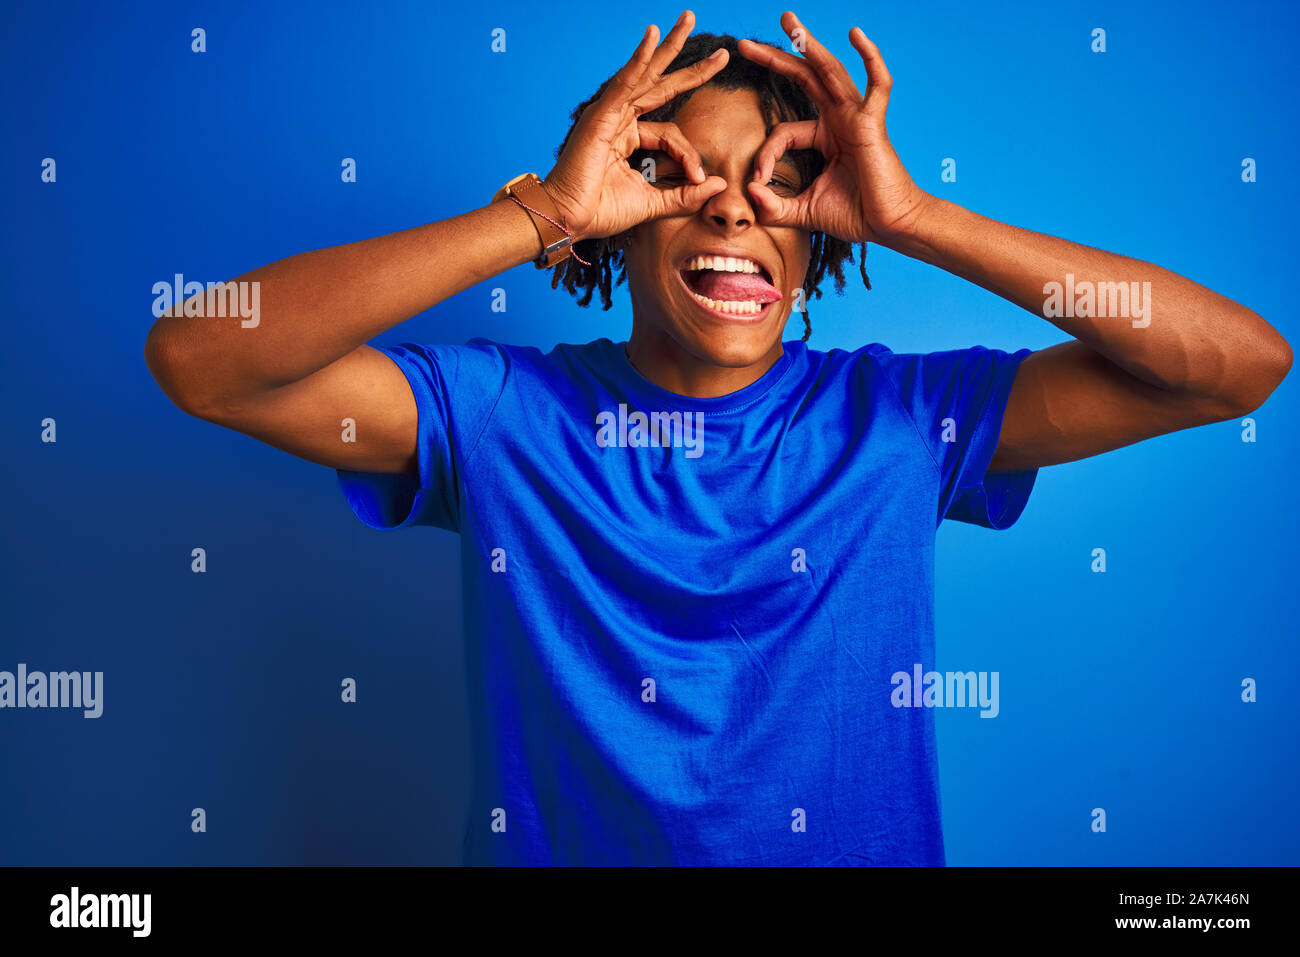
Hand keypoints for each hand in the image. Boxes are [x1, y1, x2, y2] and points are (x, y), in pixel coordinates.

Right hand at [542, 10, 729, 243]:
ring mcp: (610, 115)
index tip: (699, 178)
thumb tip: (720, 184)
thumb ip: (685, 195)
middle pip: (661, 85)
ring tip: (689, 18)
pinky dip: (638, 59)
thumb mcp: (653, 203)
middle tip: (722, 52)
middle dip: (691, 68)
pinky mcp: (601, 116)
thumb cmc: (601, 211)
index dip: (689, 154)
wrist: (570, 219)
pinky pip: (624, 82)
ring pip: (646, 73)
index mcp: (630, 139)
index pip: (671, 134)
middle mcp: (620, 121)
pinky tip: (652, 35)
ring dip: (669, 46)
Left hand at [737, 12, 931, 245]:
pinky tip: (855, 34)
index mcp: (824, 137)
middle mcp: (839, 120)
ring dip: (808, 45)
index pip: (782, 132)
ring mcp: (857, 117)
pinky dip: (870, 57)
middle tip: (744, 44)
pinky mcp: (874, 122)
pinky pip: (877, 84)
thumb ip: (773, 207)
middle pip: (802, 80)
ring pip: (829, 72)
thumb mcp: (803, 212)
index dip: (763, 156)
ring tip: (787, 21)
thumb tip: (748, 193)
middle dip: (775, 59)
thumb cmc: (855, 216)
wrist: (889, 226)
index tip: (756, 182)